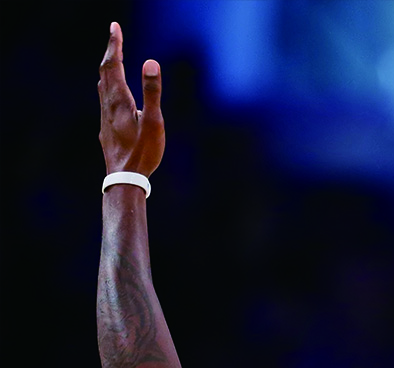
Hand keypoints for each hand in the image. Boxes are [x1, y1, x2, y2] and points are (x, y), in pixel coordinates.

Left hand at [98, 22, 164, 176]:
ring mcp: (105, 117)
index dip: (114, 44)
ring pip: (102, 86)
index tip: (114, 27)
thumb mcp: (154, 122)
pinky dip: (108, 86)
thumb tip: (150, 62)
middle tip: (115, 35)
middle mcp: (108, 105)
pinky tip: (110, 93)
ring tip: (112, 58)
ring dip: (107, 68)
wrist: (124, 178)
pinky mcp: (106, 128)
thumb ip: (152, 92)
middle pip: (105, 72)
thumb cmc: (142, 152)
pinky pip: (104, 99)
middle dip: (111, 52)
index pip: (113, 64)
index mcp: (119, 100)